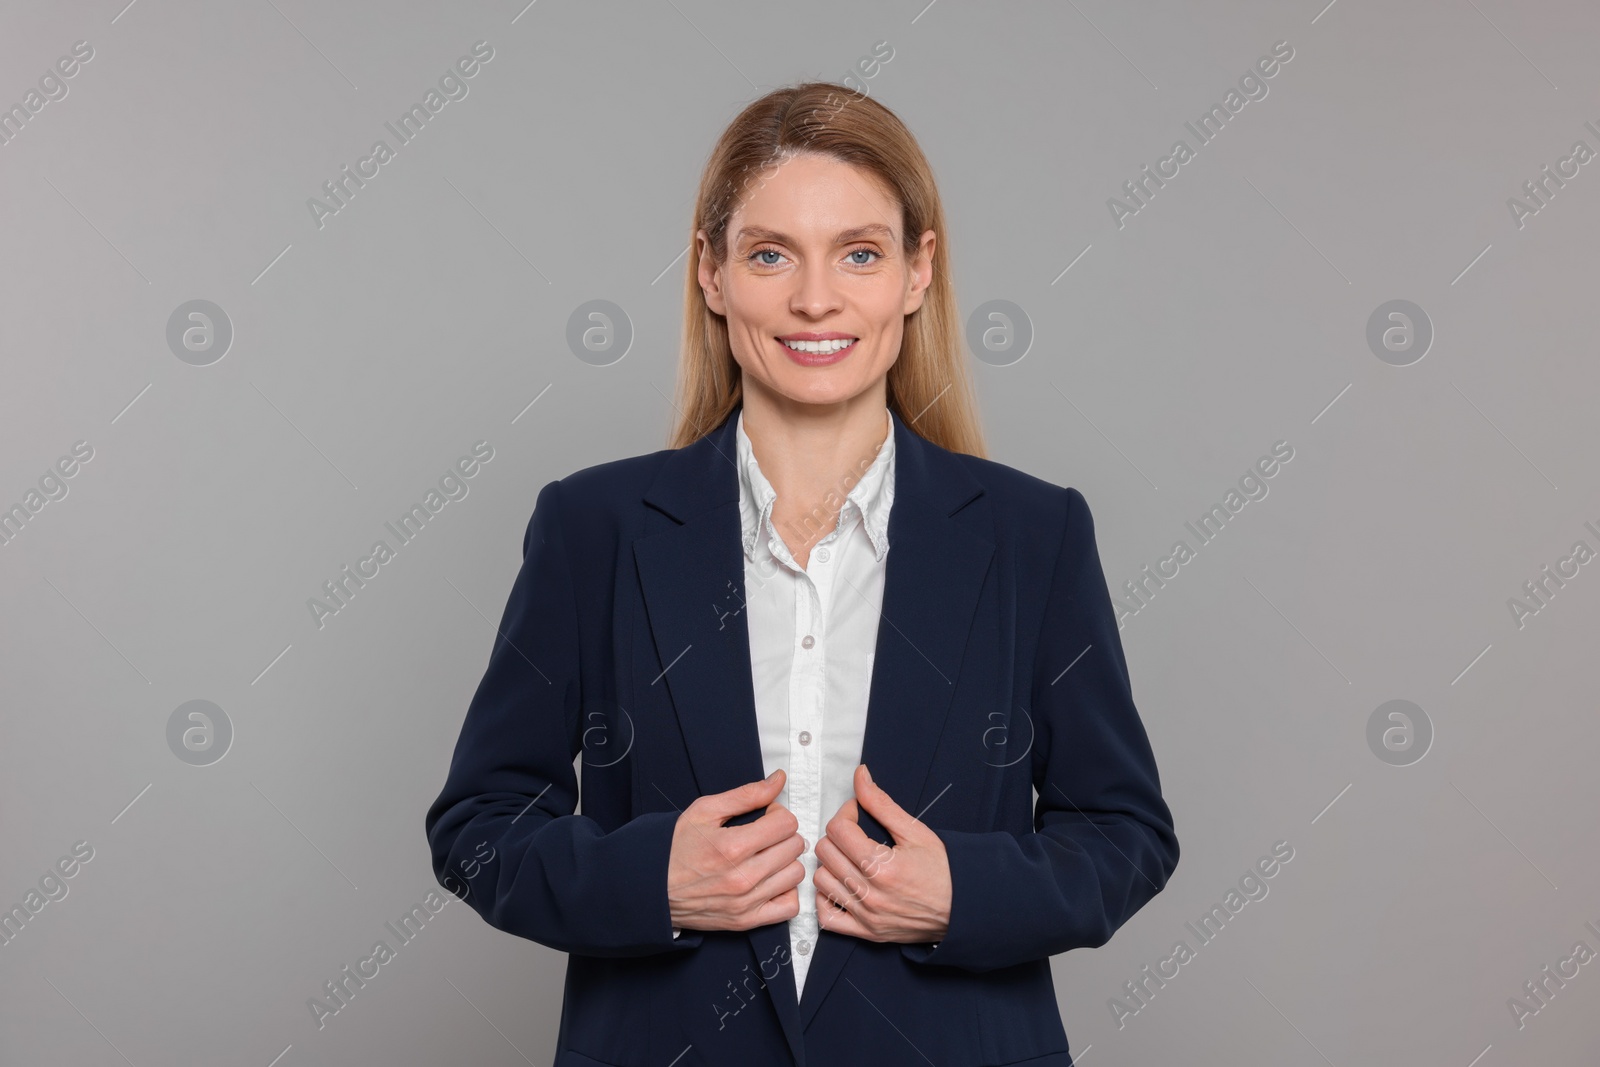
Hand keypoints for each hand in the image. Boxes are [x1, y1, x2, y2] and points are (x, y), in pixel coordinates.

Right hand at [668, 769, 806, 932]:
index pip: (786, 824)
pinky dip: (786, 892)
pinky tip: (772, 881)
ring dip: (786, 861)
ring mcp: (746, 902)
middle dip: (783, 834)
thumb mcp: (704, 811)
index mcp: (733, 846)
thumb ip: (746, 795)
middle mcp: (743, 877)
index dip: (778, 814)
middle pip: (794, 847)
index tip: (766, 817)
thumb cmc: (674, 849)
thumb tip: (778, 780)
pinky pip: (789, 907)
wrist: (652, 888)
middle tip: (766, 834)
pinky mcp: (746, 921)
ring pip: (795, 874)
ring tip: (768, 856)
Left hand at [814, 764, 951, 943]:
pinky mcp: (867, 933)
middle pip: (825, 852)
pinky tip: (841, 886)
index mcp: (882, 866)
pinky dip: (826, 900)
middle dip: (837, 835)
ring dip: (831, 864)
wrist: (965, 908)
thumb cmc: (944, 871)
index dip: (846, 813)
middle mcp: (871, 893)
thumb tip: (860, 777)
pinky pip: (827, 917)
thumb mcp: (916, 831)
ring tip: (849, 858)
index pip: (838, 830)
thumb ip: (882, 803)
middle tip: (854, 833)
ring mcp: (867, 916)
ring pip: (821, 881)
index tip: (856, 813)